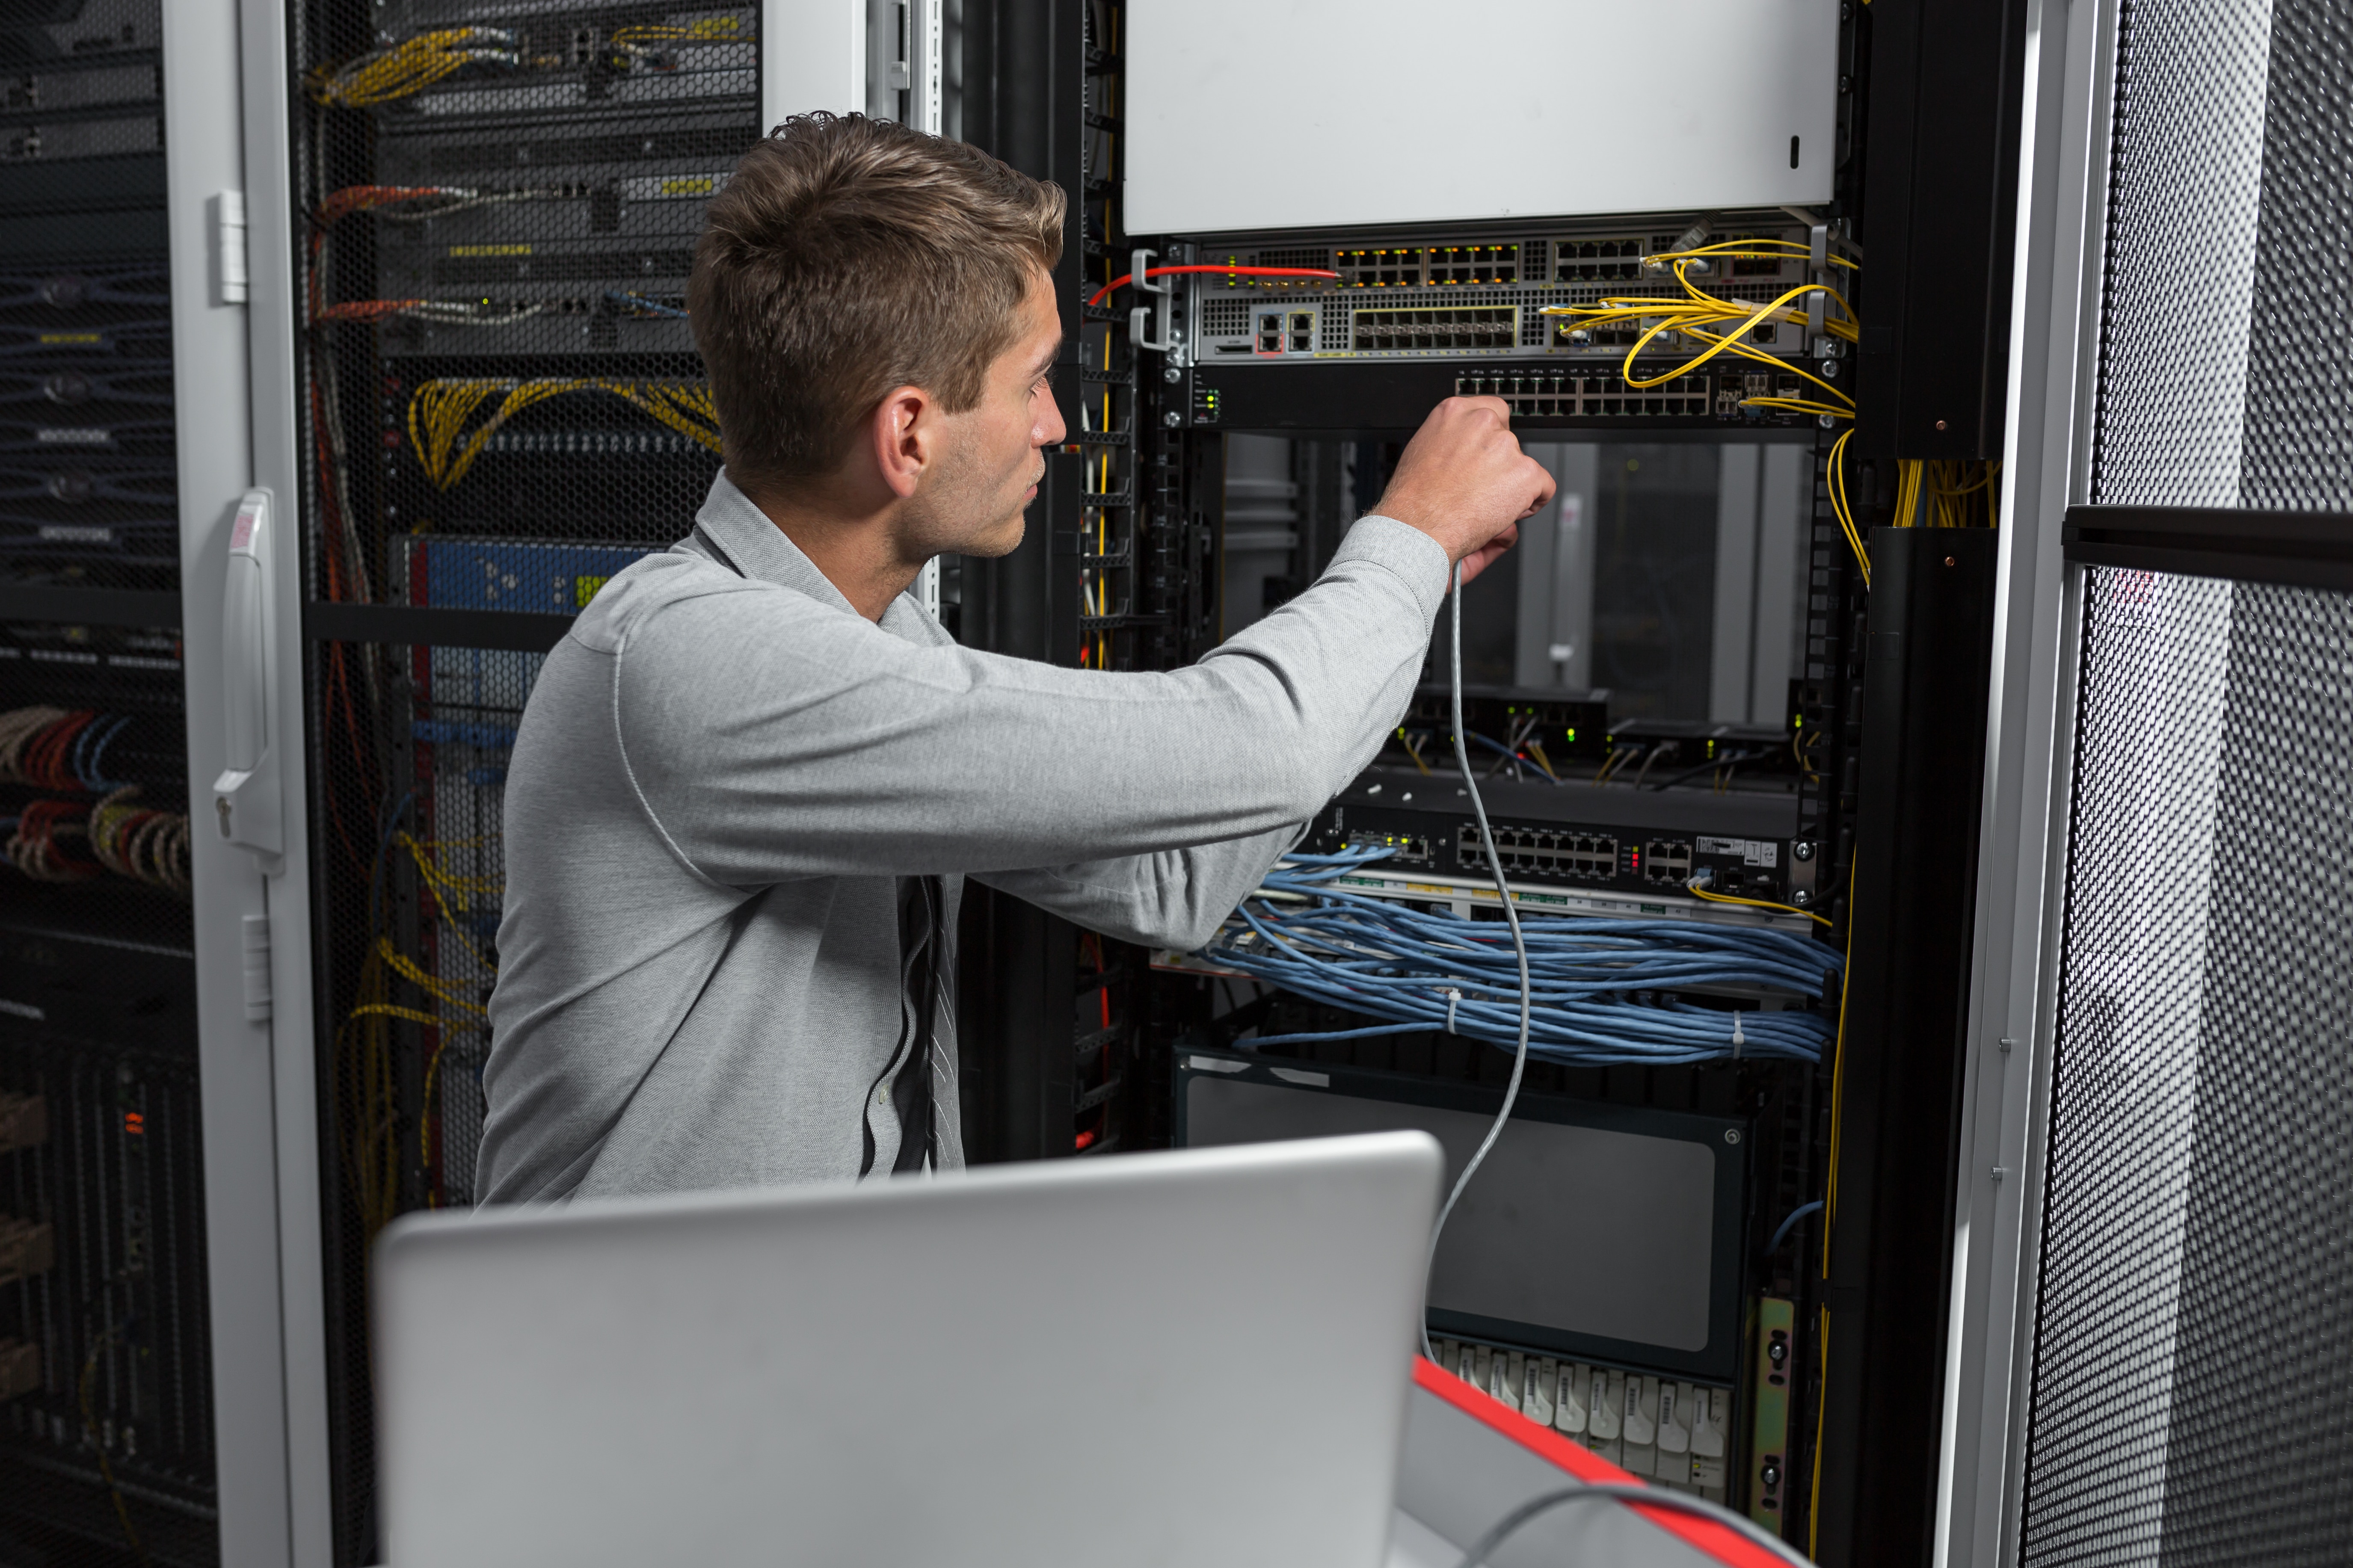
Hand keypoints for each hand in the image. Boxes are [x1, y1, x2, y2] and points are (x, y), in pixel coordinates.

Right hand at [1371, 397, 1553, 586]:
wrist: (1417, 529)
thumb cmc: (1412, 501)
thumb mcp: (1422, 451)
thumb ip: (1450, 441)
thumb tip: (1465, 452)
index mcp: (1455, 412)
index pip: (1492, 412)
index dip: (1492, 440)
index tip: (1487, 456)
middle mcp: (1482, 422)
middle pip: (1509, 441)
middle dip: (1501, 465)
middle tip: (1482, 488)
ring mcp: (1506, 446)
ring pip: (1523, 466)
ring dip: (1511, 485)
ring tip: (1485, 506)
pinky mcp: (1526, 472)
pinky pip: (1544, 487)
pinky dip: (1531, 503)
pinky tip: (1506, 514)